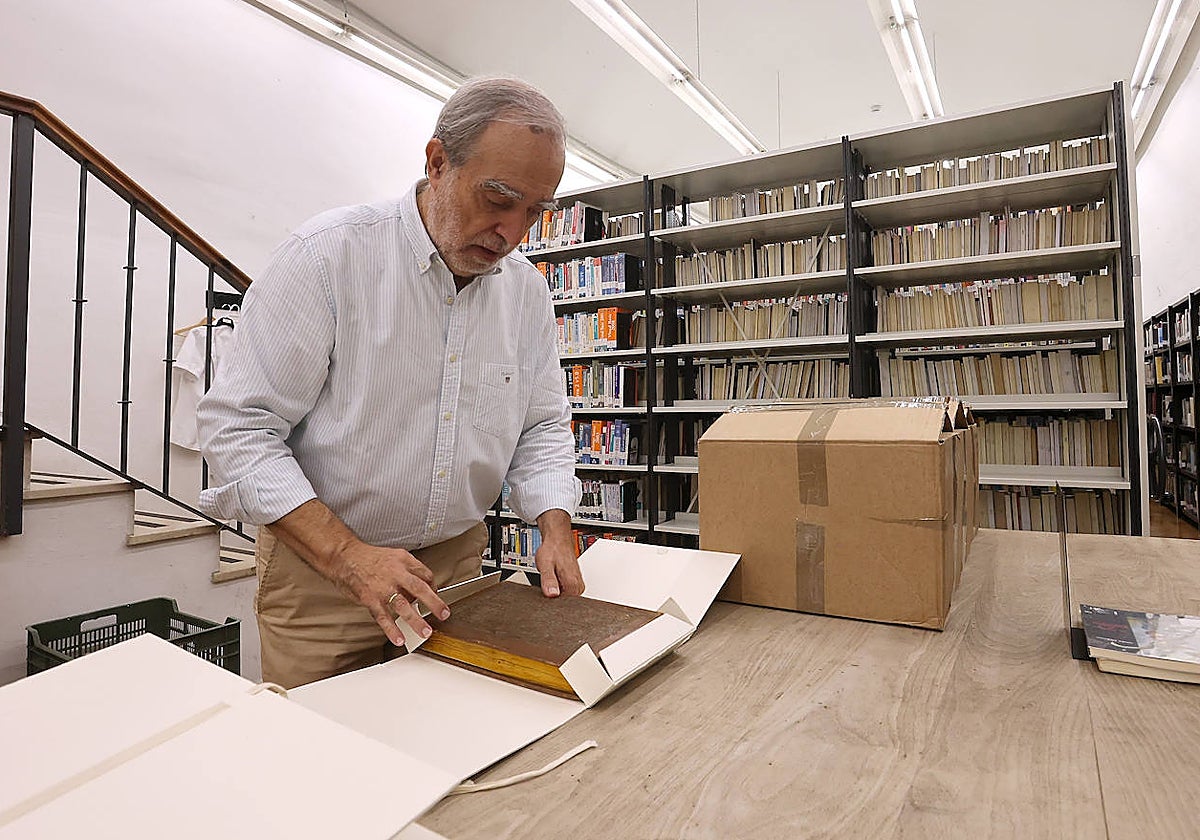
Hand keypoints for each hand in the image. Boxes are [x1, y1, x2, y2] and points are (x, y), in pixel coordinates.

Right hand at [333, 540, 449, 645]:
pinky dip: (391, 630)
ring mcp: (382, 588)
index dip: (433, 587)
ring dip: (415, 621)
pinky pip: (383, 617)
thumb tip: (424, 585)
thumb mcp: (395, 554)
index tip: (436, 596)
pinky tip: (399, 638)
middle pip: (419, 589)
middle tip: (443, 614)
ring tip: (425, 632)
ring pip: (403, 606)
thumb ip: (410, 568)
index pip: (425, 575)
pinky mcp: (370, 599)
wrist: (344, 557)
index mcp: (403, 561)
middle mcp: (395, 574)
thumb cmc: (370, 558)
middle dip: (434, 603)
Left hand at [535, 509, 583, 596]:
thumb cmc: (552, 549)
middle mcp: (578, 587)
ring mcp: (577, 586)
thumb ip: (548, 580)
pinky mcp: (574, 584)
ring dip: (554, 593)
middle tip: (547, 584)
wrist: (557, 539)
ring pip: (563, 599)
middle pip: (563, 604)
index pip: (563, 607)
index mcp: (574, 585)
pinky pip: (564, 593)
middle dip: (552, 598)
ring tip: (550, 579)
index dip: (551, 604)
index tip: (545, 595)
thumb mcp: (546, 565)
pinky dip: (556, 589)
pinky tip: (552, 581)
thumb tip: (551, 594)